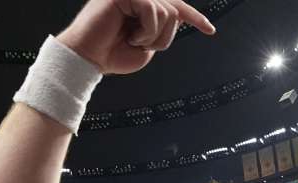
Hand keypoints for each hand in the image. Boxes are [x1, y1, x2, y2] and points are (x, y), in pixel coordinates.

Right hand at [56, 0, 214, 74]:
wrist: (88, 59)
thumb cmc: (112, 54)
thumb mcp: (147, 45)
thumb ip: (162, 30)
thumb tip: (176, 16)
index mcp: (143, 8)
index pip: (175, 7)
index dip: (194, 18)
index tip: (209, 29)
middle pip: (174, 12)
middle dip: (163, 37)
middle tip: (140, 45)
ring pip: (167, 12)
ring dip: (153, 35)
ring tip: (133, 40)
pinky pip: (153, 10)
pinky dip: (145, 30)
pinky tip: (129, 35)